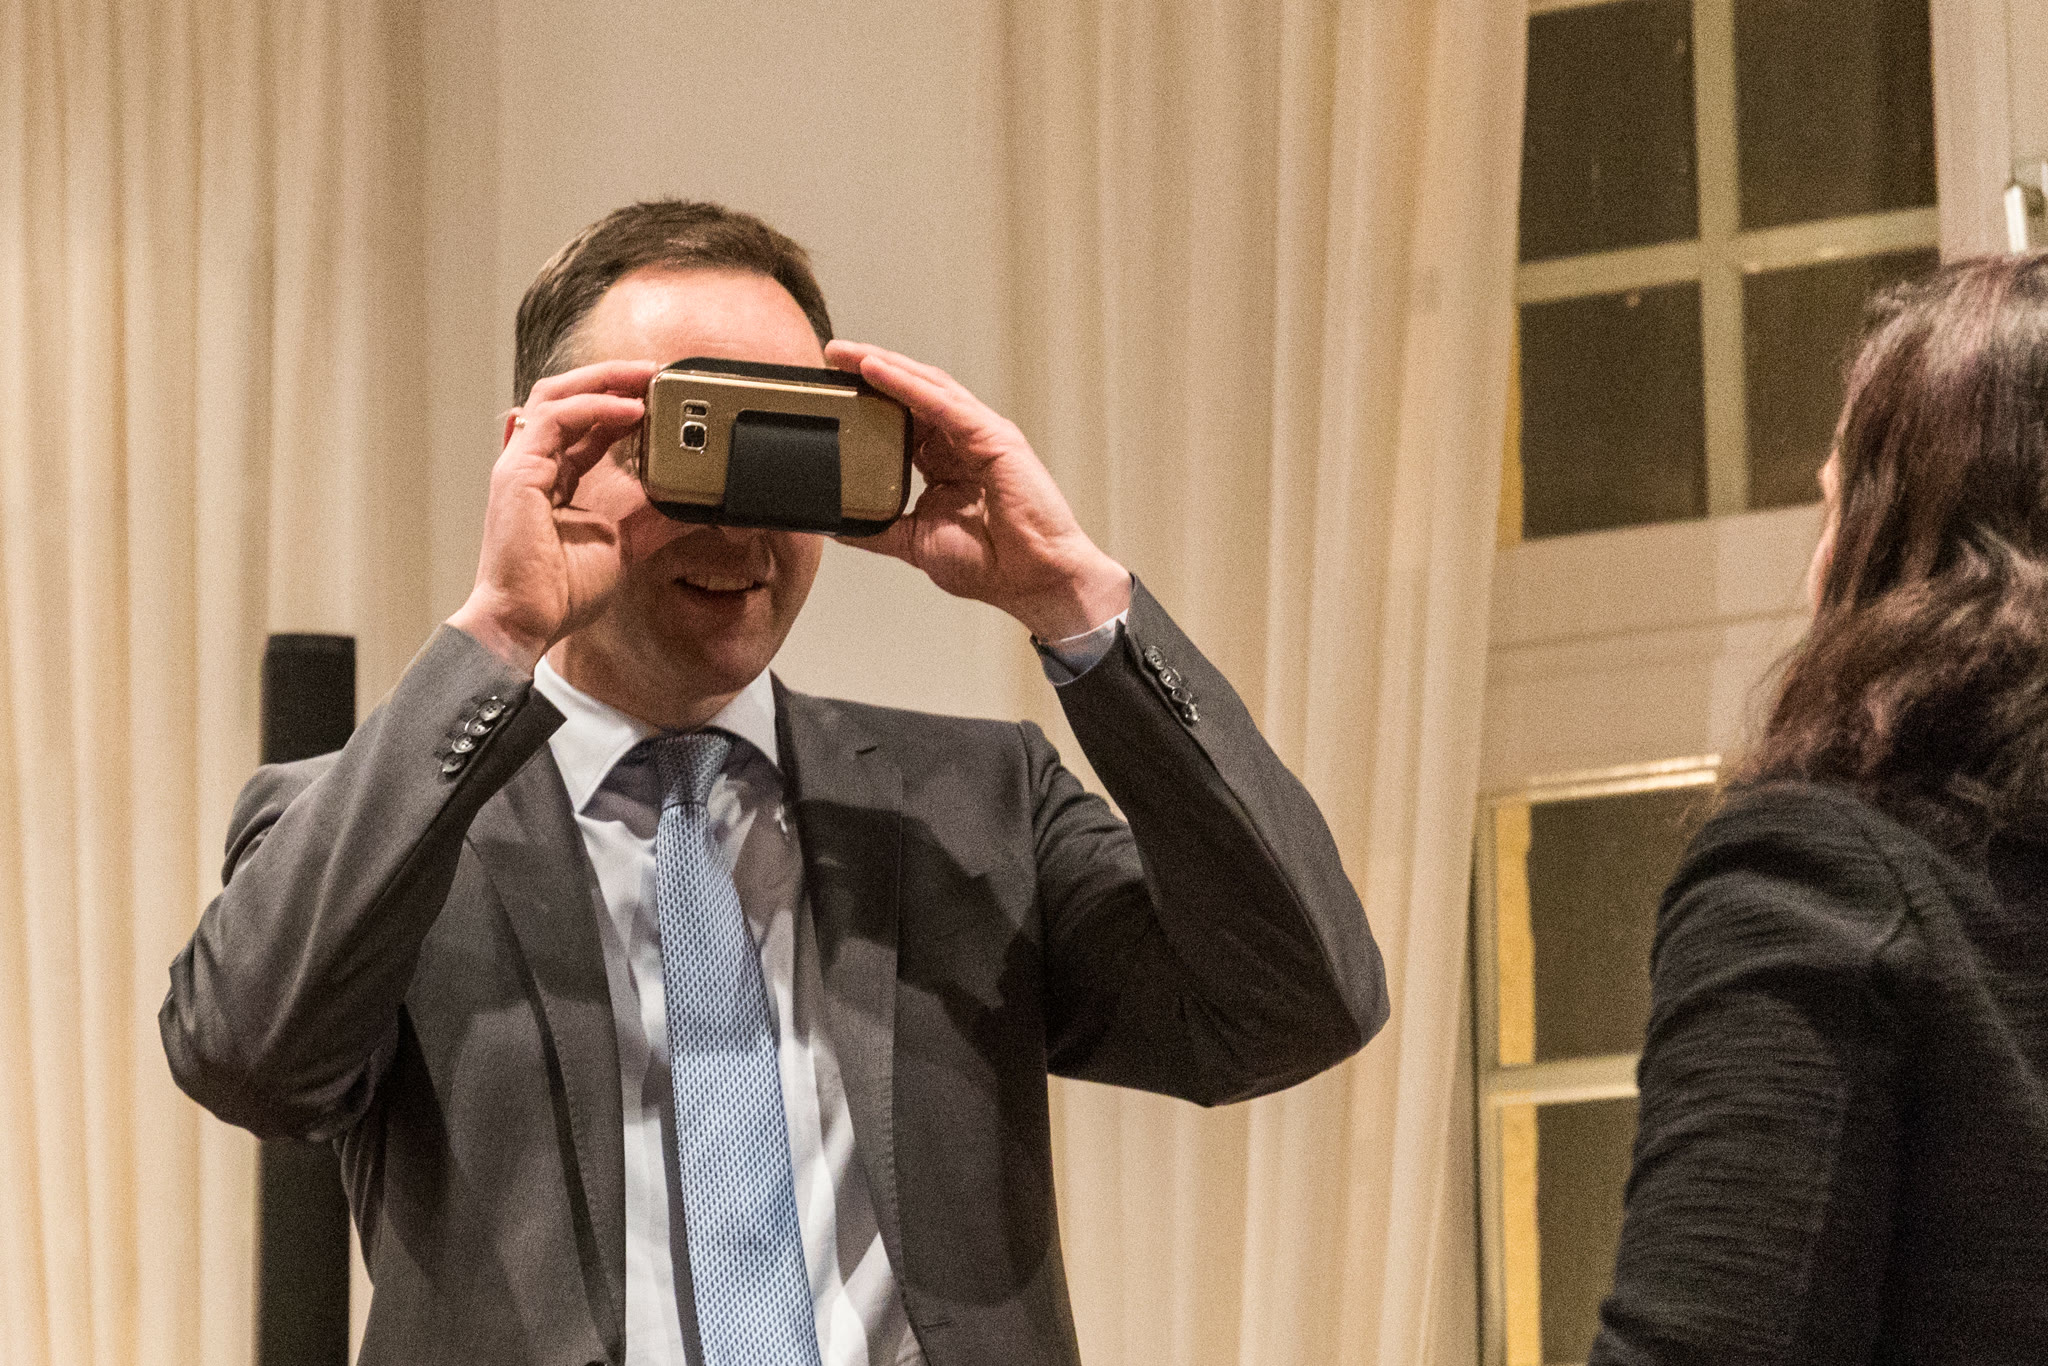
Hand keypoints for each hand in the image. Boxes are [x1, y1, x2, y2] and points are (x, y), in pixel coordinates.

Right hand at [446, 360, 657, 671]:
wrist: (527, 620)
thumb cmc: (560, 592)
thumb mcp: (623, 545)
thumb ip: (652, 519)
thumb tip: (694, 506)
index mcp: (553, 479)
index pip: (584, 426)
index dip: (620, 405)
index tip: (660, 397)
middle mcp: (533, 465)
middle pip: (565, 398)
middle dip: (610, 379)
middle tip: (654, 372)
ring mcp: (520, 464)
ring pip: (555, 396)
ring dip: (604, 381)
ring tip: (646, 377)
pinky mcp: (517, 471)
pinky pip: (555, 419)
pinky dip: (594, 407)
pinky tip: (630, 409)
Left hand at [823, 340, 1129, 640]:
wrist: (1034, 582)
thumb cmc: (992, 565)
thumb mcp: (915, 542)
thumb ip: (879, 529)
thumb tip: (838, 524)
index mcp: (946, 463)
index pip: (903, 419)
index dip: (869, 400)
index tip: (832, 390)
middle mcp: (964, 442)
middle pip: (912, 393)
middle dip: (871, 370)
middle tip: (832, 355)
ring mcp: (981, 435)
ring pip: (927, 387)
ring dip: (885, 366)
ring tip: (846, 355)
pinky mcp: (993, 437)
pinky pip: (942, 404)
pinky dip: (907, 385)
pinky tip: (876, 371)